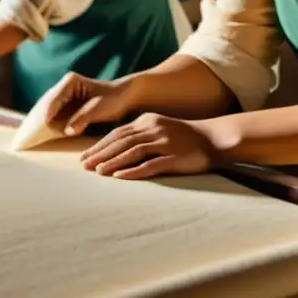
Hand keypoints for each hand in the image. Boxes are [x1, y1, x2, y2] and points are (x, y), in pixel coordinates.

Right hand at [41, 73, 138, 135]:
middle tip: (34, 134)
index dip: (48, 113)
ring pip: (50, 111)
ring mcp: (64, 96)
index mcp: (70, 82)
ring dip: (47, 123)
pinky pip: (56, 116)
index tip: (45, 126)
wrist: (125, 98)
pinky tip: (50, 135)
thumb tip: (67, 130)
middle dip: (43, 119)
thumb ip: (81, 118)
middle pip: (48, 105)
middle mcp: (64, 87)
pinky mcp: (68, 106)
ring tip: (38, 136)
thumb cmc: (114, 100)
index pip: (53, 99)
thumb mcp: (98, 109)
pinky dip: (54, 125)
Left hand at [79, 113, 213, 180]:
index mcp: (147, 121)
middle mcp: (153, 129)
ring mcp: (164, 143)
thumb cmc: (185, 137)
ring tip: (97, 172)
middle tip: (83, 165)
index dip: (99, 145)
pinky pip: (150, 165)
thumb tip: (117, 147)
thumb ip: (141, 134)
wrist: (214, 138)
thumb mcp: (160, 128)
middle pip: (120, 142)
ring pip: (132, 152)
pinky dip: (133, 170)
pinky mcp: (174, 157)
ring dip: (112, 162)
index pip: (117, 133)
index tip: (85, 156)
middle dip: (100, 154)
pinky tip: (119, 176)